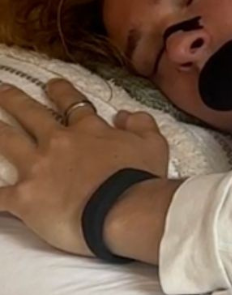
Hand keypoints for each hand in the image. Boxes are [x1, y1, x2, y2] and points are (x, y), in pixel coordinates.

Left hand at [0, 79, 169, 257]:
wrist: (124, 209)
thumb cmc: (141, 178)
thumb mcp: (154, 144)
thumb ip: (141, 124)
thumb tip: (124, 115)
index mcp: (88, 130)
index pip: (70, 103)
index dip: (59, 91)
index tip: (50, 84)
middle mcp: (58, 142)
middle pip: (30, 114)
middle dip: (13, 99)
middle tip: (1, 90)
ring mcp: (37, 169)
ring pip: (7, 142)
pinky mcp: (24, 198)